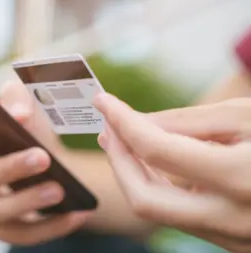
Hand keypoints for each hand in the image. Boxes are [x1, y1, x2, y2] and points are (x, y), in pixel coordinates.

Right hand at [0, 81, 90, 244]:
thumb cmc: (27, 129)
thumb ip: (18, 98)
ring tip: (59, 189)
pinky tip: (75, 213)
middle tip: (40, 157)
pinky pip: (19, 234)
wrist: (49, 159)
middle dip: (4, 169)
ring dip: (25, 201)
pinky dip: (49, 225)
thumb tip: (19, 112)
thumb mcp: (24, 105)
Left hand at [95, 93, 250, 252]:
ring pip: (159, 211)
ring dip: (134, 174)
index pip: (157, 150)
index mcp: (241, 178)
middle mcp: (233, 218)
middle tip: (108, 127)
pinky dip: (159, 187)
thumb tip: (135, 122)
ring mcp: (233, 238)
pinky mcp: (232, 244)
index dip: (123, 122)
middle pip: (144, 198)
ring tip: (125, 139)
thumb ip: (187, 121)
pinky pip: (180, 216)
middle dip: (118, 160)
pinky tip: (156, 163)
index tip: (104, 102)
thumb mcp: (246, 116)